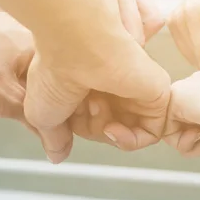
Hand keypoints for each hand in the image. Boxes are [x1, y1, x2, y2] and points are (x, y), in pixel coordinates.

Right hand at [24, 34, 170, 160]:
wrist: (78, 44)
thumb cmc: (56, 69)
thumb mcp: (42, 114)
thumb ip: (54, 137)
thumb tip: (57, 154)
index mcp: (90, 82)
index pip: (92, 120)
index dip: (79, 126)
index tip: (68, 116)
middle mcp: (114, 82)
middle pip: (111, 124)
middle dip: (93, 127)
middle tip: (82, 110)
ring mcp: (136, 86)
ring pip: (130, 129)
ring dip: (109, 133)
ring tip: (96, 110)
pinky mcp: (157, 92)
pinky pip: (152, 131)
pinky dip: (131, 141)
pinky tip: (112, 129)